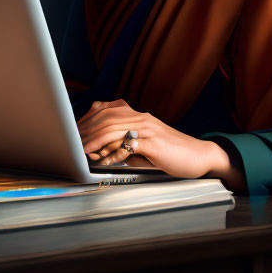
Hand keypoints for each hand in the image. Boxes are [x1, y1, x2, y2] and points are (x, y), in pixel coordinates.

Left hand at [77, 99, 225, 179]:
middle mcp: (141, 118)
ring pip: (113, 129)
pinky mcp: (154, 143)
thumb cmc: (171, 152)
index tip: (74, 132)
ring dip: (94, 142)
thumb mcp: (145, 145)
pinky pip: (129, 146)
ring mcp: (148, 129)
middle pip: (106, 118)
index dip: (87, 120)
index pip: (105, 110)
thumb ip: (125, 146)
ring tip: (83, 152)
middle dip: (85, 130)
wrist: (199, 155)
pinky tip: (104, 162)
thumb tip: (100, 154)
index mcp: (137, 116)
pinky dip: (113, 154)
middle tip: (73, 143)